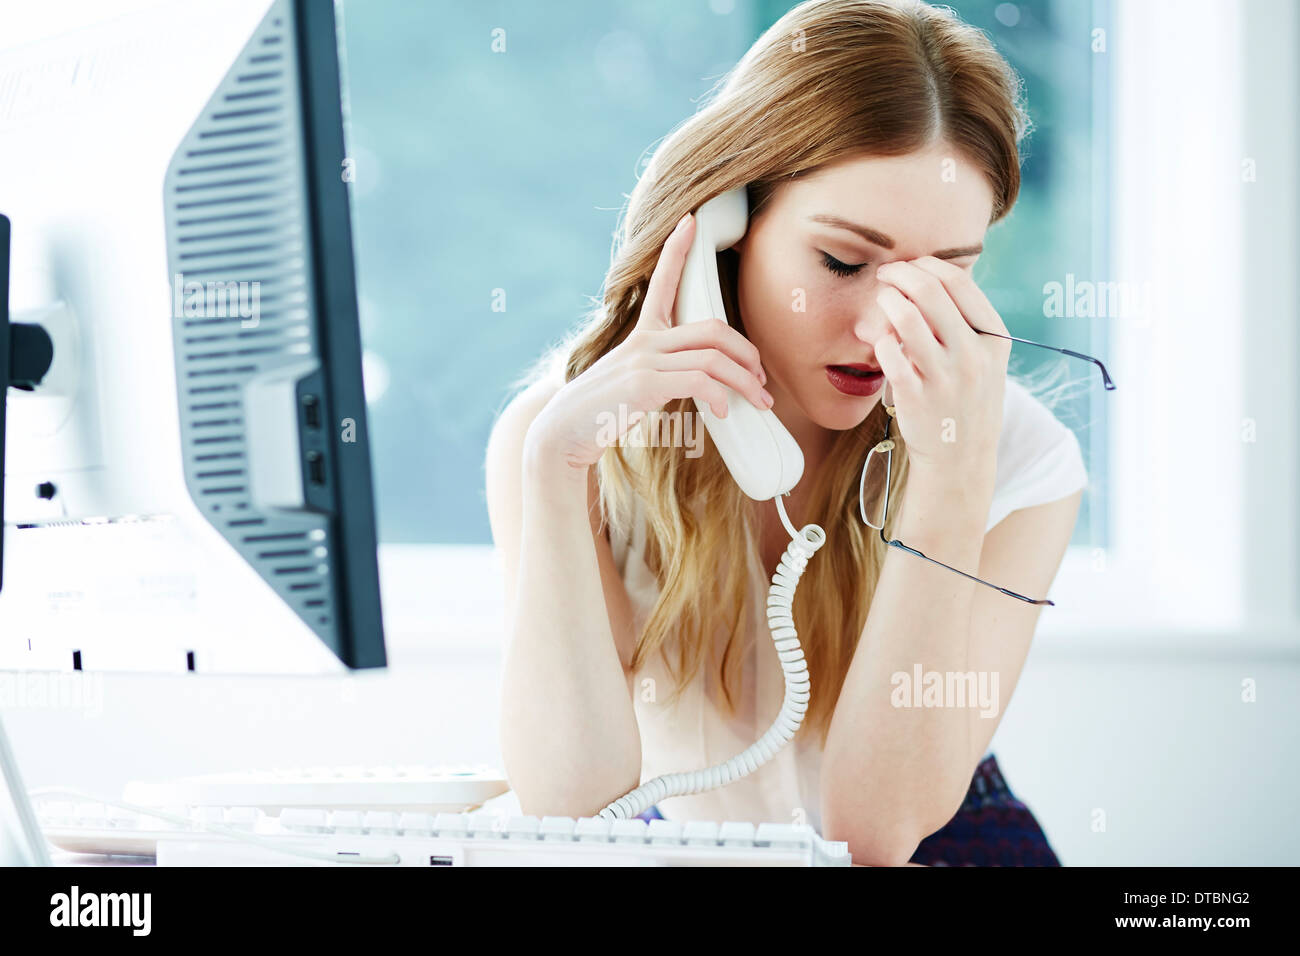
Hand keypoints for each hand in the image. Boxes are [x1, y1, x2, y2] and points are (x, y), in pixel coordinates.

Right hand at [526, 212, 773, 474]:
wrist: (565, 431)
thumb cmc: (603, 410)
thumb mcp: (635, 381)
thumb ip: (664, 372)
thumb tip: (705, 386)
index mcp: (643, 334)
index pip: (661, 282)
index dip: (676, 250)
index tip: (689, 221)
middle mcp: (645, 340)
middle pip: (712, 328)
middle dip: (746, 351)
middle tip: (761, 377)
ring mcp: (643, 360)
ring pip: (711, 357)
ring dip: (744, 381)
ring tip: (759, 400)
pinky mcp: (642, 384)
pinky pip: (697, 380)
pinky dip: (718, 396)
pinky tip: (723, 412)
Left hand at [871, 257, 1010, 475]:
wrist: (960, 458)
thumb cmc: (966, 400)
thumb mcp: (984, 360)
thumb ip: (964, 322)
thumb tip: (925, 278)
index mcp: (994, 339)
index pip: (958, 282)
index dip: (926, 264)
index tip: (909, 265)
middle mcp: (973, 355)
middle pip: (929, 291)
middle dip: (900, 273)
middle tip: (885, 275)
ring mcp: (945, 377)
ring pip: (906, 317)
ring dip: (885, 300)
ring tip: (880, 301)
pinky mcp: (915, 396)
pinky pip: (888, 352)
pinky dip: (879, 338)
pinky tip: (879, 340)